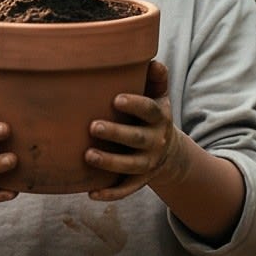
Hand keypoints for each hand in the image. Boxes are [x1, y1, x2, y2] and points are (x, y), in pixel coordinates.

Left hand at [85, 60, 181, 200]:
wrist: (167, 150)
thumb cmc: (152, 114)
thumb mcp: (159, 96)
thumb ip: (156, 79)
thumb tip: (152, 61)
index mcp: (159, 118)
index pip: (149, 110)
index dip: (134, 104)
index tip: (115, 99)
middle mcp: (155, 141)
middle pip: (137, 138)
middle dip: (116, 133)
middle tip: (93, 126)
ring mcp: (148, 163)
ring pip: (129, 166)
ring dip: (109, 162)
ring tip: (88, 155)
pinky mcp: (139, 180)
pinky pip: (125, 190)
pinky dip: (110, 194)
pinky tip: (91, 194)